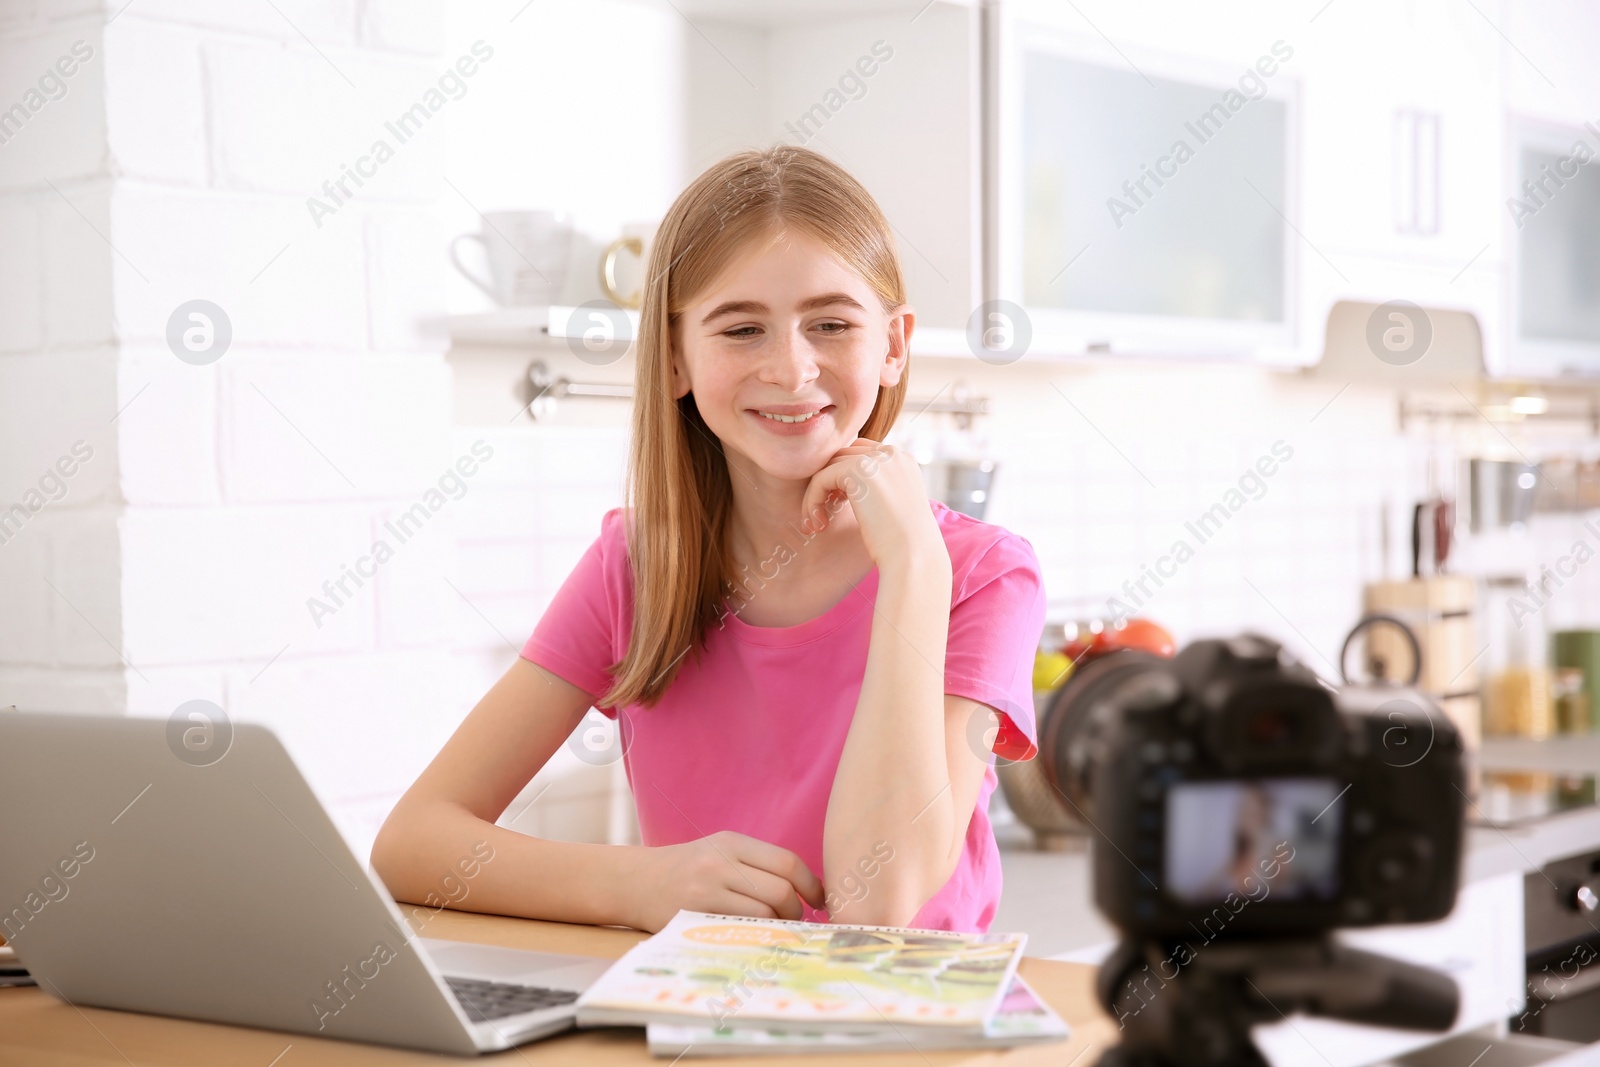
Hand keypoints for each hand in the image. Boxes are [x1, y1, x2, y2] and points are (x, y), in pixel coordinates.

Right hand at [627, 831, 825, 932]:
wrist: (635, 881)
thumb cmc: (687, 870)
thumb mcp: (720, 851)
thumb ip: (757, 865)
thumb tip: (807, 892)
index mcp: (733, 842)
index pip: (787, 862)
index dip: (812, 885)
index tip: (820, 901)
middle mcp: (721, 861)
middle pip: (780, 890)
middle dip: (795, 911)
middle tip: (793, 921)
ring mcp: (707, 889)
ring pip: (763, 913)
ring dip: (777, 927)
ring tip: (773, 930)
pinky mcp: (694, 914)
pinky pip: (739, 929)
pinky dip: (755, 936)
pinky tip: (754, 937)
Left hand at [799, 439, 946, 570]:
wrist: (913, 554)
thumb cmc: (904, 542)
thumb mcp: (894, 506)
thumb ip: (877, 489)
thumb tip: (847, 487)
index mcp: (903, 461)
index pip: (861, 453)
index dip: (843, 477)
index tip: (837, 506)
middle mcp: (892, 454)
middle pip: (842, 456)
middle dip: (827, 485)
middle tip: (819, 516)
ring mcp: (876, 459)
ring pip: (828, 468)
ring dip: (816, 495)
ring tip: (816, 524)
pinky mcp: (858, 470)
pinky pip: (821, 479)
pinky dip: (812, 500)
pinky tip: (818, 525)